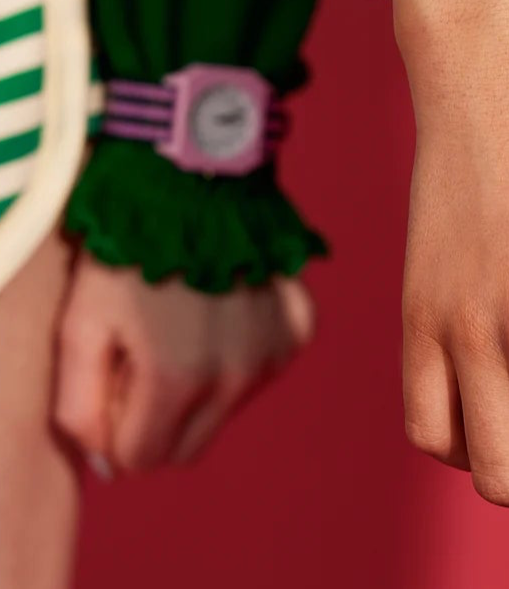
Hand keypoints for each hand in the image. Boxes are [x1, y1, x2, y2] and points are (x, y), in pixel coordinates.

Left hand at [53, 253, 314, 473]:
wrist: (197, 178)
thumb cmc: (129, 251)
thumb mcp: (78, 328)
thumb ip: (80, 410)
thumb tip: (108, 461)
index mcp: (180, 380)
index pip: (142, 458)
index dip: (118, 424)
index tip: (116, 376)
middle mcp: (238, 374)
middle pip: (189, 446)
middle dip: (161, 417)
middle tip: (147, 353)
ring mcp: (275, 348)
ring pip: (227, 407)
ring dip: (203, 383)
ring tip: (187, 321)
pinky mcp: (299, 323)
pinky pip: (268, 367)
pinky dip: (245, 351)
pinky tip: (227, 310)